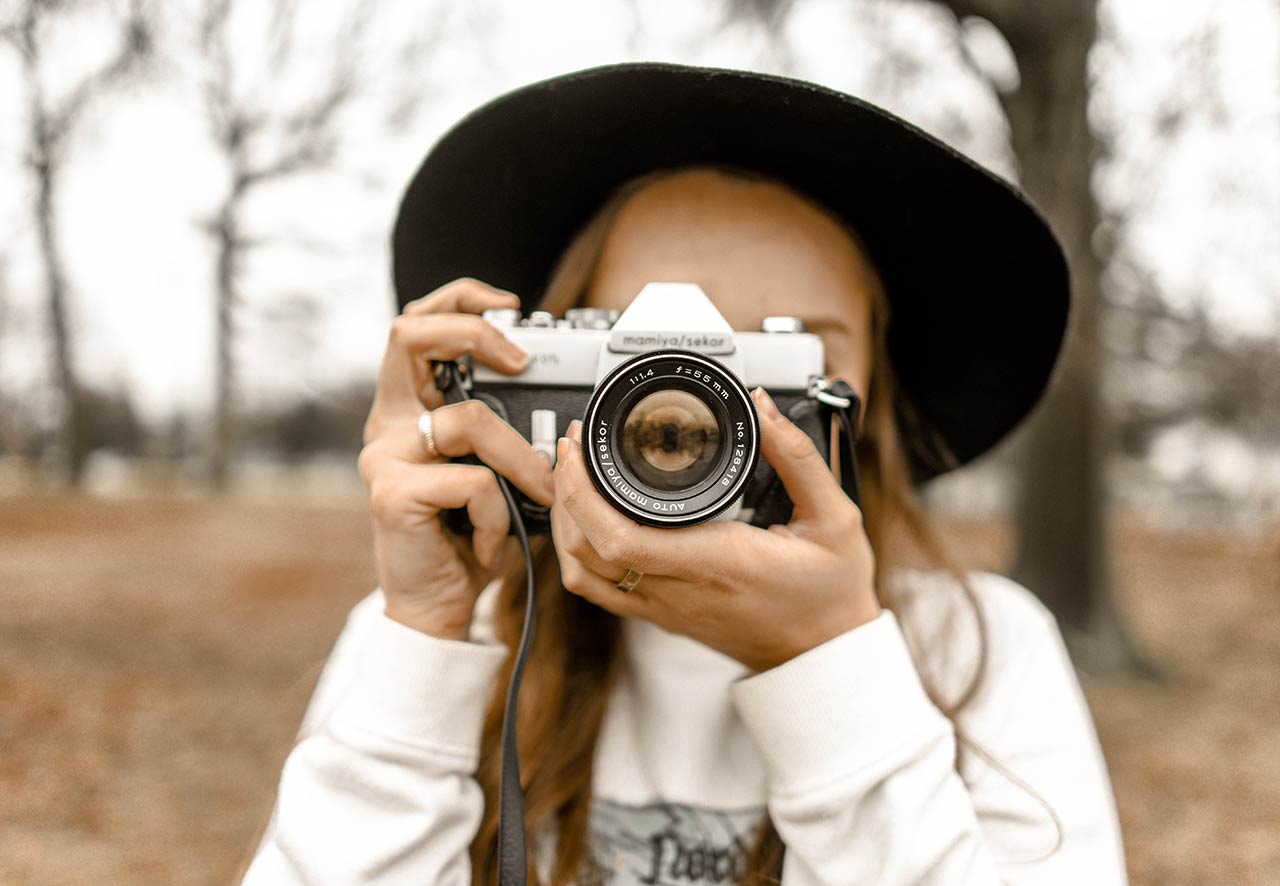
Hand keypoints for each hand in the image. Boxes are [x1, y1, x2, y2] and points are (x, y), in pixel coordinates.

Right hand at [358, 278, 554, 639]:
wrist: (438, 606)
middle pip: (409, 335)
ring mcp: (384, 457)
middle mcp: (387, 423)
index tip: (510, 308)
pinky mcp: (391, 494)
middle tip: (521, 361)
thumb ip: (503, 430)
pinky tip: (492, 544)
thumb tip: (560, 401)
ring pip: (468, 421)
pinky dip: (501, 515)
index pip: (417, 325)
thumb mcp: (492, 472)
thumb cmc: (470, 536)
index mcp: (409, 408)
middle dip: (473, 332)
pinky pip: (474, 482)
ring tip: (536, 498)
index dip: (459, 300)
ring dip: (521, 461)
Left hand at [549, 387, 878, 672]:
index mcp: (717, 562)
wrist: (826, 656)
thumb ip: (799, 458)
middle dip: (564, 492)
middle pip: (586, 551)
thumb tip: (763, 408)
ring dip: (564, 524)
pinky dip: (578, 553)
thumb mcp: (836, 518)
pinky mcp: (661, 616)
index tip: (580, 445)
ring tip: (572, 476)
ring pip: (582, 574)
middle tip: (574, 446)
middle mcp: (680, 589)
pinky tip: (587, 519)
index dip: (582, 491)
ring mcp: (664, 608)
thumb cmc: (831, 592)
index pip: (620, 537)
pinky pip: (599, 590)